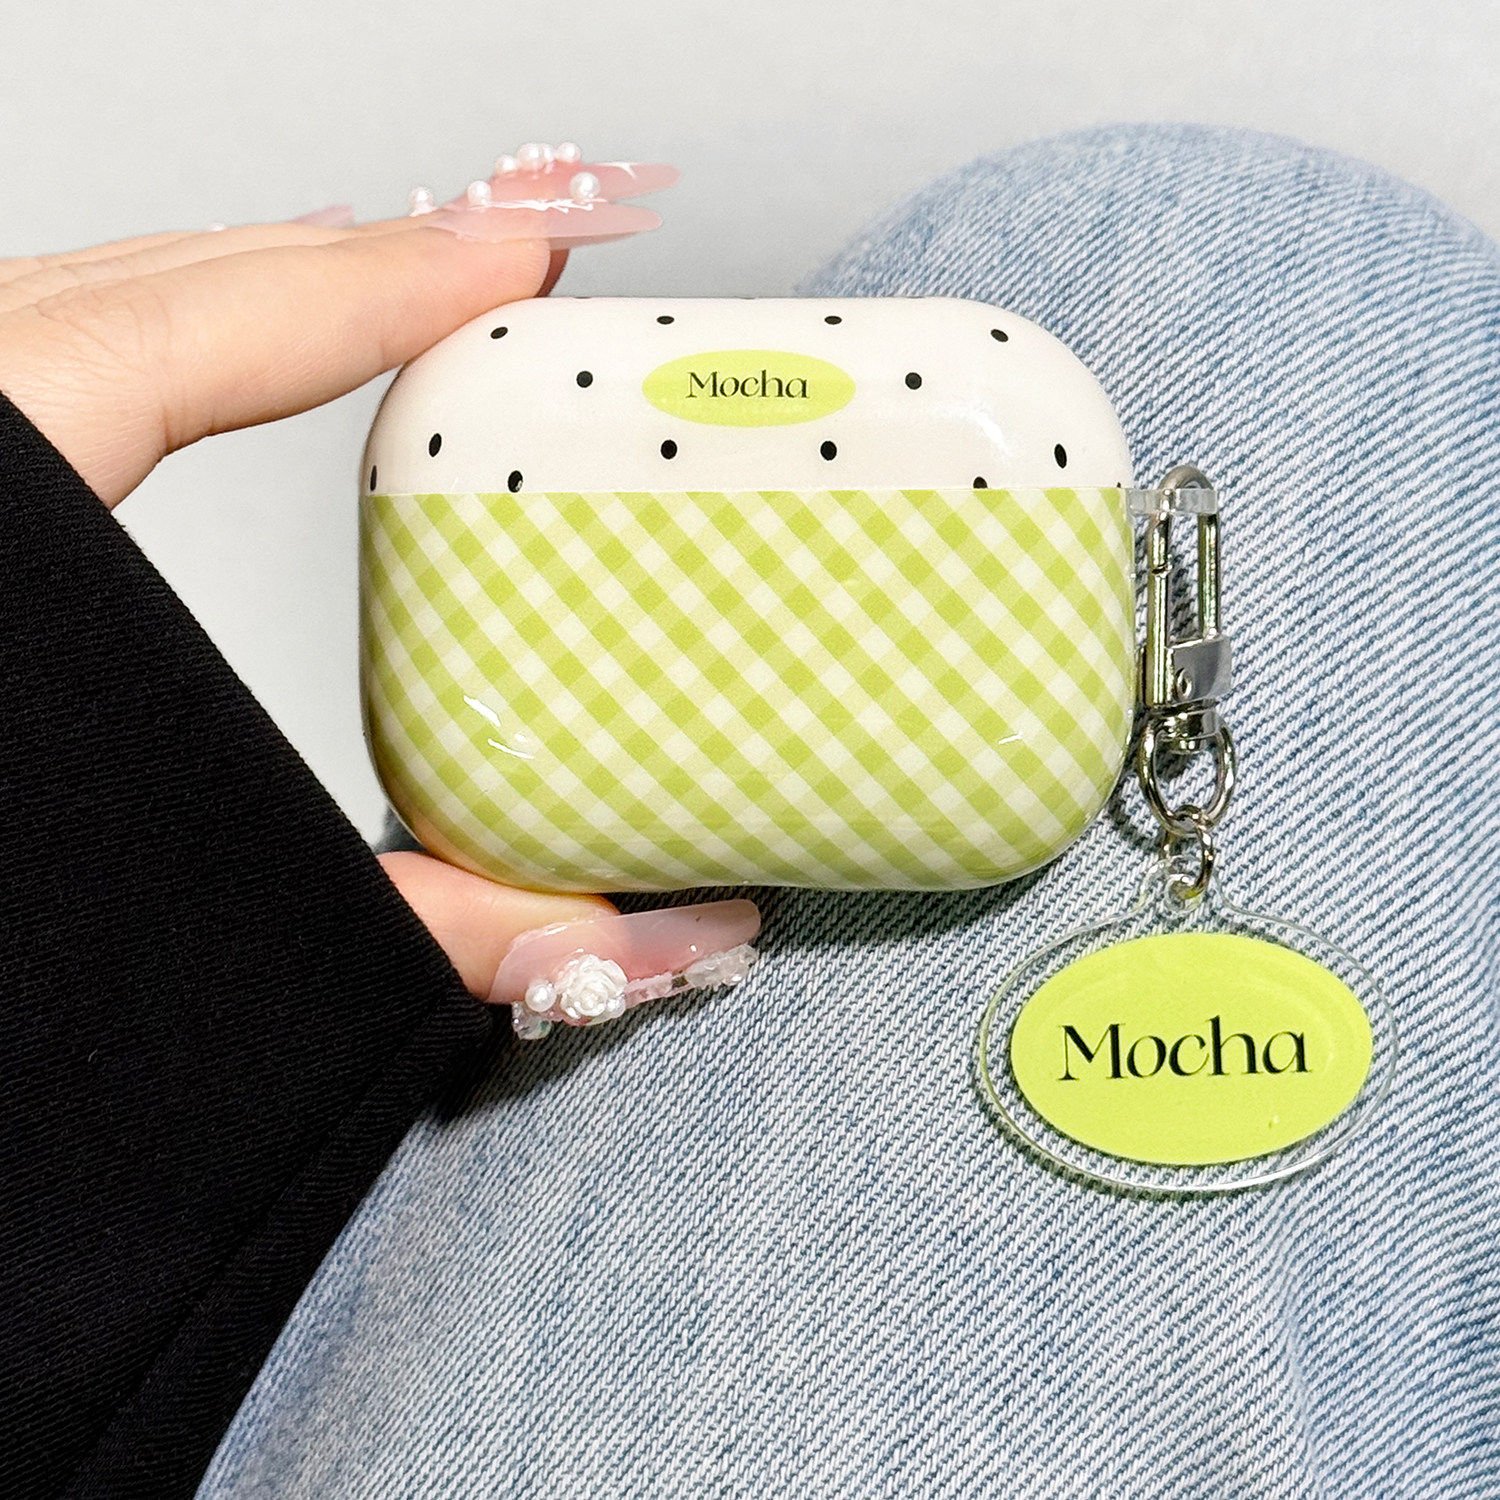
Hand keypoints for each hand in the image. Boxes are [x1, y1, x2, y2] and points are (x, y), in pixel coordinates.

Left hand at [0, 213, 632, 1001]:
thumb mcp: (195, 913)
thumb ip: (410, 926)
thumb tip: (603, 944)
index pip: (184, 333)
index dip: (379, 282)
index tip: (515, 250)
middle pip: (149, 289)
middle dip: (347, 258)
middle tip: (496, 255)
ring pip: (86, 306)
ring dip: (255, 285)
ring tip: (386, 286)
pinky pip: (44, 357)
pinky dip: (163, 336)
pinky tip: (222, 362)